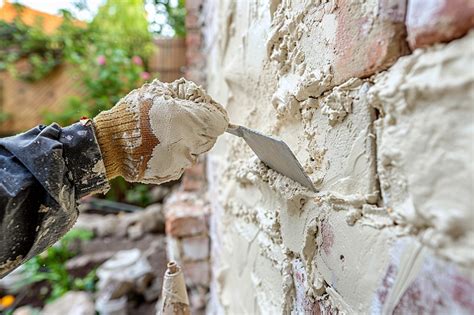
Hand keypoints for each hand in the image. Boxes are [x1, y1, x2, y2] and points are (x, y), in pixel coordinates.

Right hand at [93, 78, 228, 183]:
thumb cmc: (133, 114)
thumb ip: (188, 94)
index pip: (220, 120)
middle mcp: (191, 144)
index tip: (203, 108)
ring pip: (197, 149)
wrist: (109, 144)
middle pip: (210, 135)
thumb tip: (205, 101)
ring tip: (164, 131)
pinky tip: (158, 145)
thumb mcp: (160, 92)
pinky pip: (182, 160)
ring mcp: (182, 161)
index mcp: (191, 121)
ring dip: (187, 140)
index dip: (213, 112)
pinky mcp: (173, 173)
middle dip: (200, 125)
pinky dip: (175, 152)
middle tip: (177, 117)